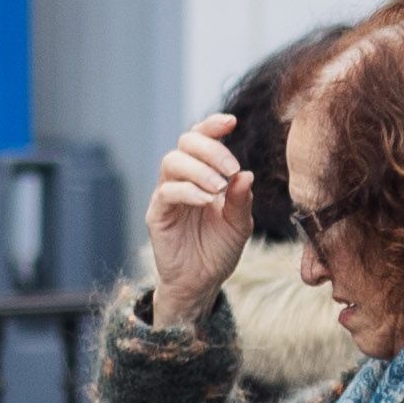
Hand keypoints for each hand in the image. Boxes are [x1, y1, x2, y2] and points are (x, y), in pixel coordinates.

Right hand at [147, 112, 254, 326]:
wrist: (202, 281)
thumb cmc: (219, 248)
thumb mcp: (240, 224)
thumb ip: (242, 199)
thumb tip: (246, 174)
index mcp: (204, 174)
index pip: (202, 139)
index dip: (212, 126)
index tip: (232, 121)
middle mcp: (183, 179)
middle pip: (184, 143)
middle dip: (210, 149)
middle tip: (231, 169)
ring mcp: (167, 194)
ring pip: (172, 162)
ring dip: (199, 170)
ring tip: (220, 188)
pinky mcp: (157, 213)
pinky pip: (166, 192)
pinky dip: (188, 191)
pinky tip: (207, 200)